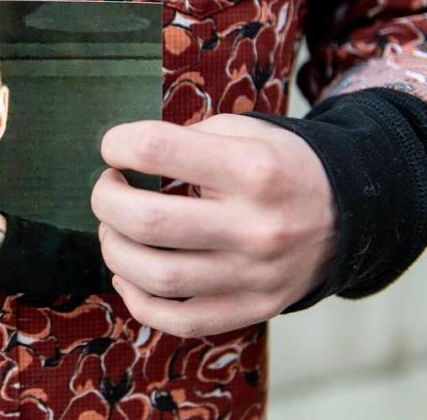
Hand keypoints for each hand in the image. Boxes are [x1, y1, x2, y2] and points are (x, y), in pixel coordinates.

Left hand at [92, 114, 336, 337]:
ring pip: (155, 277)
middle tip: (108, 189)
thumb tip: (122, 159)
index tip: (114, 148)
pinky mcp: (253, 309)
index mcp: (253, 170)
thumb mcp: (244, 132)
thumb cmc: (279, 166)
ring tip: (113, 229)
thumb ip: (186, 139)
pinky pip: (179, 321)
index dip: (118, 144)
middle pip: (146, 221)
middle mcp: (256, 227)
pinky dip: (137, 300)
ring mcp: (255, 276)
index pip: (156, 149)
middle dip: (105, 201)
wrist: (348, 213)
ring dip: (114, 250)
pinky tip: (128, 274)